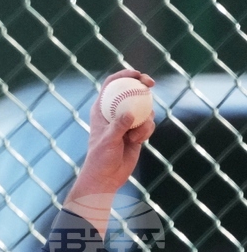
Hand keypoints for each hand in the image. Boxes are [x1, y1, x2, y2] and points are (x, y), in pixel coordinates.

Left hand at [64, 70, 155, 236]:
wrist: (107, 176)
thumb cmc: (100, 158)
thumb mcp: (108, 140)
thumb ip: (119, 126)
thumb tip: (130, 113)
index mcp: (101, 109)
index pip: (112, 84)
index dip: (125, 75)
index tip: (137, 74)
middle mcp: (114, 112)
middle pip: (131, 90)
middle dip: (142, 85)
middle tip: (150, 84)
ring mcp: (127, 121)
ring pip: (144, 108)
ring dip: (144, 120)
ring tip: (134, 136)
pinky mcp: (137, 131)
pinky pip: (148, 123)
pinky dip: (146, 131)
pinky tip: (137, 142)